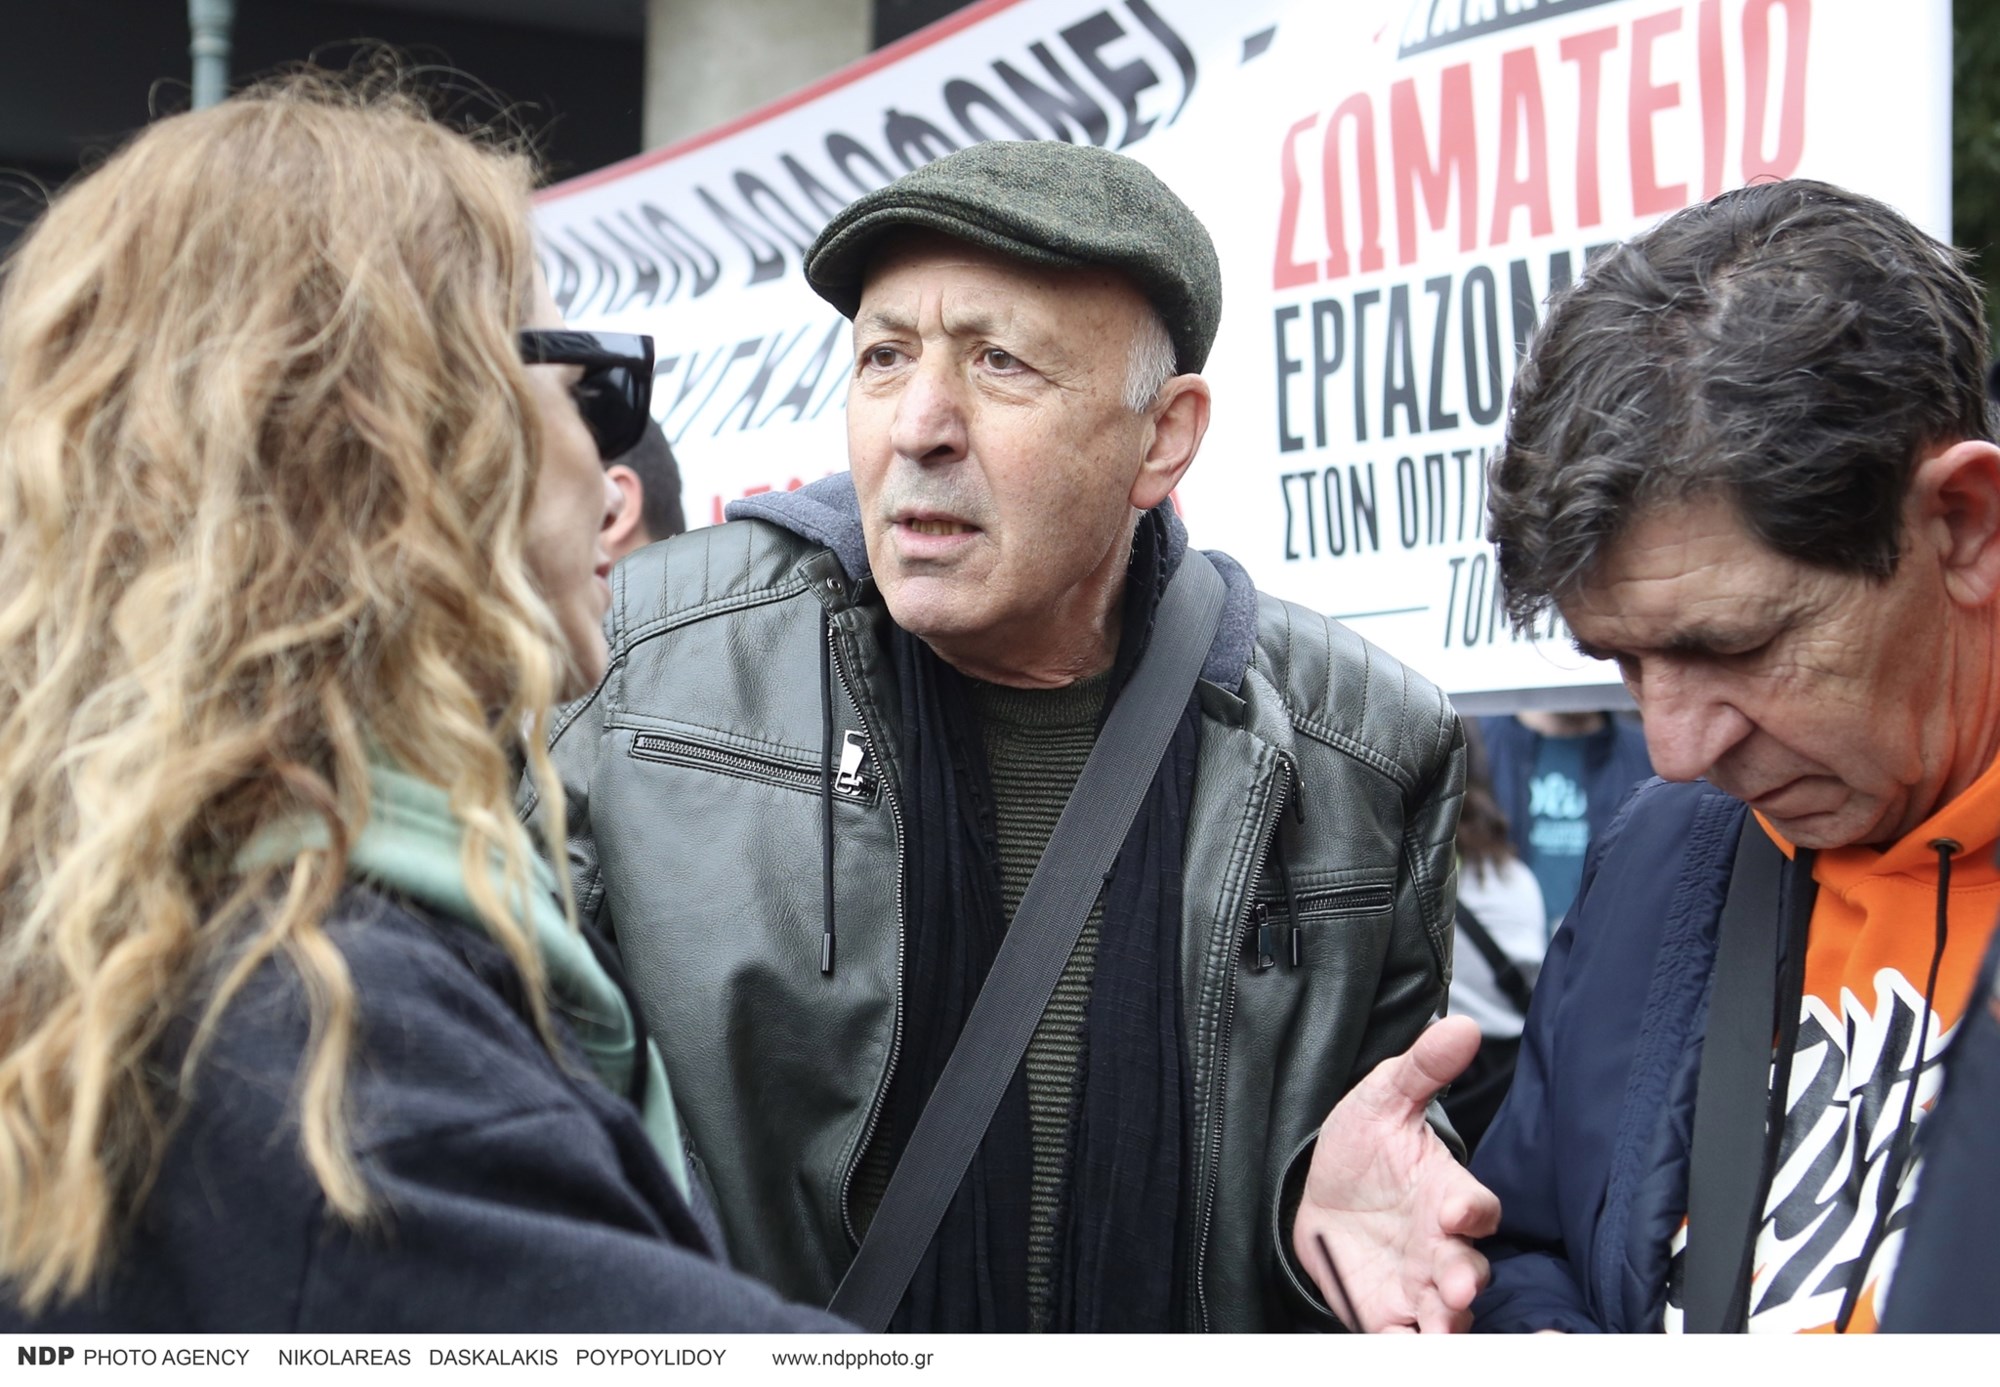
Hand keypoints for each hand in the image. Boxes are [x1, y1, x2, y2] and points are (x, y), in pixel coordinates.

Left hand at [1291, 1015, 1500, 1332]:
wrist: (1317, 1189)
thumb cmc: (1364, 1146)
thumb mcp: (1382, 1097)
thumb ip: (1421, 1067)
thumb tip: (1459, 1025)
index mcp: (1444, 1193)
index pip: (1476, 1206)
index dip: (1471, 1209)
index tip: (1456, 1210)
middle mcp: (1438, 1244)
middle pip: (1468, 1269)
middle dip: (1466, 1281)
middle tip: (1458, 1289)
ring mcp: (1416, 1282)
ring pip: (1446, 1313)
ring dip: (1447, 1324)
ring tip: (1442, 1325)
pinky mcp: (1385, 1311)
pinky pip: (1402, 1336)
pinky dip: (1406, 1345)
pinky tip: (1399, 1345)